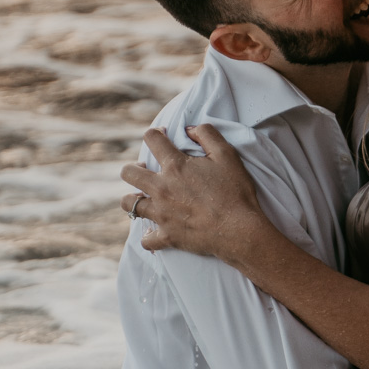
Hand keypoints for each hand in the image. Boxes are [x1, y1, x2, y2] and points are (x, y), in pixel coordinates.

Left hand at [120, 125, 262, 259]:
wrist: (239, 230)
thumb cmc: (235, 191)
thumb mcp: (227, 154)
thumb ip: (207, 134)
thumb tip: (189, 129)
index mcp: (176, 166)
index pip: (152, 139)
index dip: (156, 134)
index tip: (162, 137)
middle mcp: (162, 189)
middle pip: (128, 173)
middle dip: (133, 168)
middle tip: (147, 171)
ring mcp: (161, 214)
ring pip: (129, 204)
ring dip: (134, 199)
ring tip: (145, 198)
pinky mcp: (167, 236)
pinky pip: (146, 239)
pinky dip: (149, 236)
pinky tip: (155, 231)